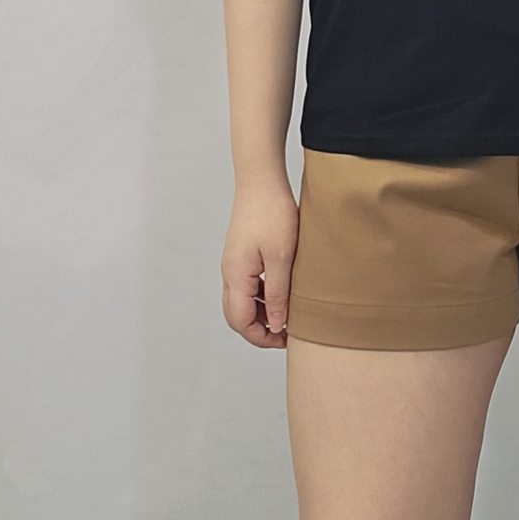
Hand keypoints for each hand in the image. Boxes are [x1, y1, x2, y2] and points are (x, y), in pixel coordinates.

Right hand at [221, 178, 297, 347]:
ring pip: (241, 302)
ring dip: (261, 314)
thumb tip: (277, 325)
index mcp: (236, 276)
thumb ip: (278, 294)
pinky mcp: (241, 255)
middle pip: (237, 315)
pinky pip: (246, 286)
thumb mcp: (282, 257)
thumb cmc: (272, 213)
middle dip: (260, 330)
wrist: (261, 181)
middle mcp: (229, 273)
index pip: (240, 321)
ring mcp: (234, 264)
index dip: (261, 337)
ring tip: (288, 314)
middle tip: (287, 332)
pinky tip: (281, 293)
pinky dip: (261, 297)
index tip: (285, 338)